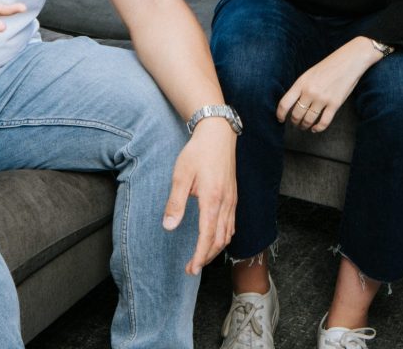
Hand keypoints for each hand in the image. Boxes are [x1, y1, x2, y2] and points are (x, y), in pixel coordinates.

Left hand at [161, 119, 237, 274]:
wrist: (218, 134)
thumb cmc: (197, 153)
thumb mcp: (181, 175)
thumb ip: (175, 203)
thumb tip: (169, 227)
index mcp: (212, 200)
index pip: (208, 237)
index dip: (200, 256)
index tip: (191, 269)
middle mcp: (226, 203)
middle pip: (220, 240)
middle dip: (207, 257)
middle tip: (193, 268)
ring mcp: (232, 200)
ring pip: (228, 233)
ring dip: (216, 249)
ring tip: (202, 256)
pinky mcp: (233, 195)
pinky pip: (232, 223)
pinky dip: (224, 236)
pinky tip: (215, 237)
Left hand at [276, 38, 381, 132]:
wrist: (349, 61)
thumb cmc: (329, 66)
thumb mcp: (309, 74)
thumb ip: (301, 88)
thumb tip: (293, 104)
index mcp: (301, 83)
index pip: (284, 103)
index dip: (280, 114)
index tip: (280, 119)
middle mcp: (310, 92)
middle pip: (296, 114)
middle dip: (294, 122)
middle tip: (296, 123)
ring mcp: (323, 99)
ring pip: (309, 120)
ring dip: (305, 126)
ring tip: (305, 126)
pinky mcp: (335, 104)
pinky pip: (324, 122)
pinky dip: (318, 128)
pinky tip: (315, 128)